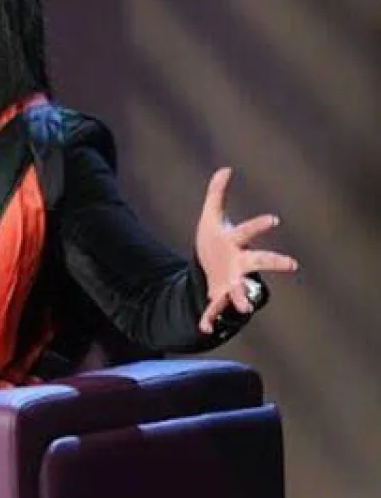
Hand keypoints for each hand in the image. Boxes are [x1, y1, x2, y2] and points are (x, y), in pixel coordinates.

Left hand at [195, 167, 298, 334]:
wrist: (209, 268)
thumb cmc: (215, 241)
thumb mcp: (210, 217)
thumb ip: (216, 194)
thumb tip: (225, 169)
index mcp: (237, 242)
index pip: (249, 231)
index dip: (260, 225)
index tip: (273, 220)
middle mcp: (240, 263)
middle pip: (261, 261)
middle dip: (275, 262)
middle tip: (292, 264)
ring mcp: (232, 281)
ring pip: (243, 289)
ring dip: (244, 298)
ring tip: (245, 306)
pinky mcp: (219, 296)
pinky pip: (216, 309)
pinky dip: (211, 318)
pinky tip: (205, 327)